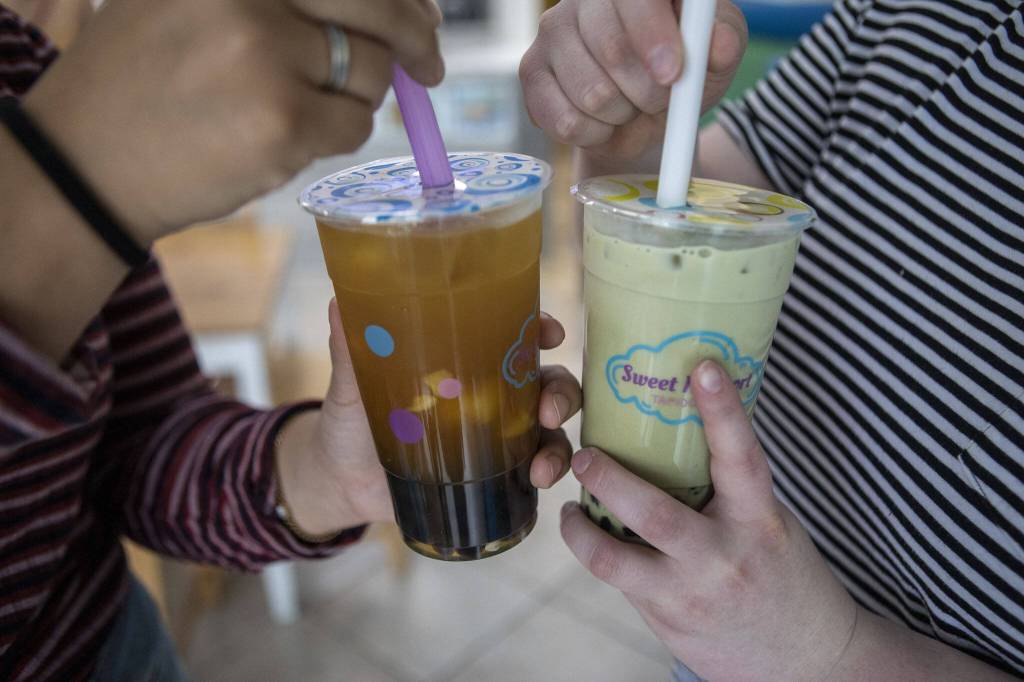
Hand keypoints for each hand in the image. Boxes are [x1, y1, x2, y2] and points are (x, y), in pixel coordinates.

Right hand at [20, 0, 443, 241]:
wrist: (87, 161)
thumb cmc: (147, 80)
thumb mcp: (199, 3)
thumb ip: (287, 2)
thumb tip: (401, 9)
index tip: (422, 12)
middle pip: (377, 7)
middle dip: (417, 38)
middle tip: (432, 65)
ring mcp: (267, 53)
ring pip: (371, 73)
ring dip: (356, 96)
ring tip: (296, 108)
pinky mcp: (284, 120)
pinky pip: (354, 125)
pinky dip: (336, 136)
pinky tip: (285, 139)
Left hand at [279, 300, 581, 532]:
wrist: (341, 482)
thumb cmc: (350, 421)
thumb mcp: (351, 384)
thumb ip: (350, 348)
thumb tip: (339, 302)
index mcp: (465, 359)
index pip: (516, 333)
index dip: (542, 328)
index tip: (551, 333)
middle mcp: (491, 392)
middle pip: (547, 380)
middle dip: (561, 392)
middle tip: (548, 410)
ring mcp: (497, 435)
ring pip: (550, 429)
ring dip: (558, 444)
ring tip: (541, 467)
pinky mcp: (494, 474)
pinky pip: (535, 468)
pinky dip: (547, 472)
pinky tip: (537, 482)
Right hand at [520, 0, 746, 161]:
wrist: (644, 112)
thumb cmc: (683, 70)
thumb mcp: (715, 53)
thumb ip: (724, 42)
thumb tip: (719, 44)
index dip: (651, 34)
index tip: (672, 74)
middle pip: (611, 50)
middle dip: (648, 91)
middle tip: (660, 97)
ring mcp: (552, 32)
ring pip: (591, 94)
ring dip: (623, 115)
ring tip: (631, 106)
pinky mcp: (531, 73)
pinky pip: (566, 122)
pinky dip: (595, 134)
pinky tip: (603, 121)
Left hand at [560, 360, 858, 680]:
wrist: (804, 662)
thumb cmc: (783, 575)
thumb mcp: (771, 524)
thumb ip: (731, 489)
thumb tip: (685, 425)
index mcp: (760, 522)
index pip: (743, 459)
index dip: (724, 411)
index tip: (704, 368)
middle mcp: (724, 559)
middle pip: (655, 513)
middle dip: (609, 479)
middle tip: (583, 452)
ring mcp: (690, 595)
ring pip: (615, 559)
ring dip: (580, 531)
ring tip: (568, 507)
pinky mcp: (666, 622)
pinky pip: (620, 584)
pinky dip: (600, 555)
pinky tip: (591, 537)